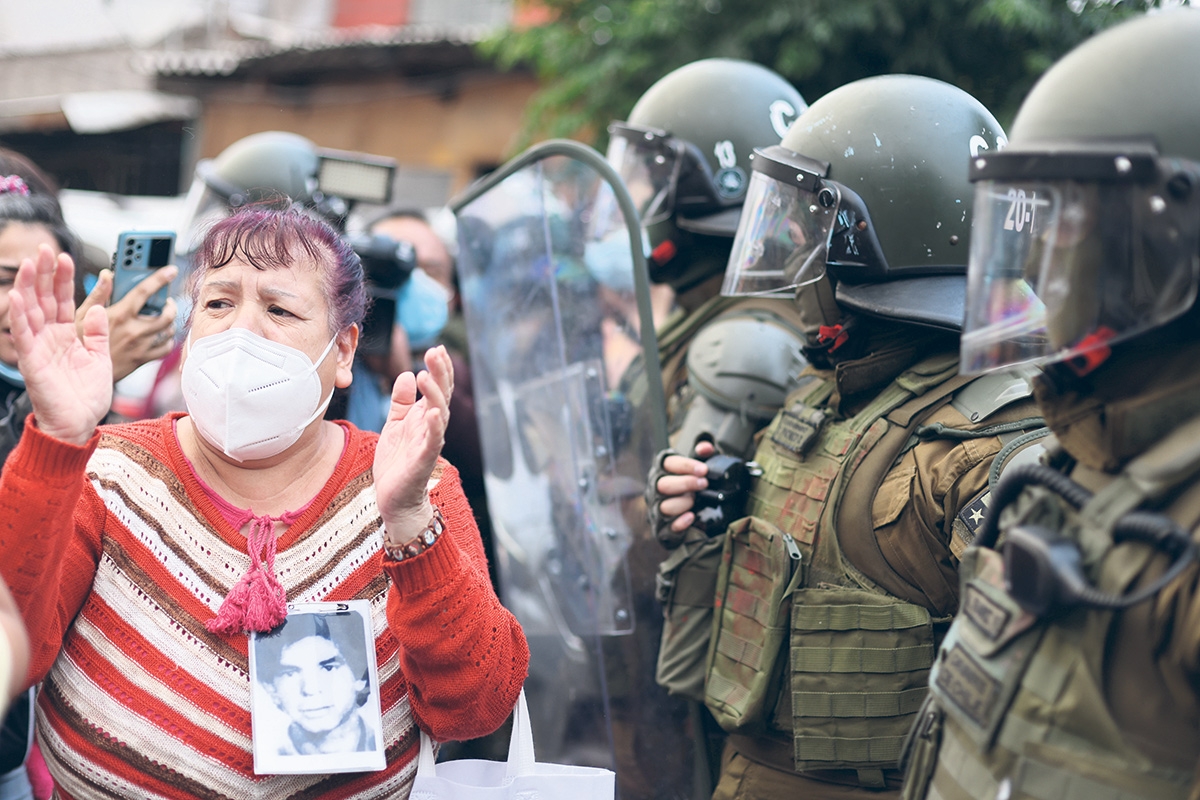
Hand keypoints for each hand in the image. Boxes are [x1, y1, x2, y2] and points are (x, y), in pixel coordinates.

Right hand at [11, 245, 111, 444]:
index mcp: (67, 335)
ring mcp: (39, 347)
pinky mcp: (31, 361)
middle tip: (44, 248)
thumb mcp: (100, 358)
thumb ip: (99, 333)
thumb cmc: (87, 396)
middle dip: (45, 273)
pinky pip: (24, 334)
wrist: (78, 423)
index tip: (65, 257)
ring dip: (30, 286)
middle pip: (46, 299)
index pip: (64, 300)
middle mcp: (51, 337)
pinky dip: (20, 315)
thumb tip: (102, 309)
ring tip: (31, 263)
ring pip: (31, 310)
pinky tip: (17, 296)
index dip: (64, 279)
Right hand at [76, 267, 178, 381]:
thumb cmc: (79, 343)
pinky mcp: (143, 359)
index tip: (171, 270)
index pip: (144, 291)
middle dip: (170, 303)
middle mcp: (134, 330)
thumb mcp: (80, 315)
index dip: (160, 278)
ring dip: (169, 321)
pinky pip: (166, 348)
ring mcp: (141, 346)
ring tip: (163, 316)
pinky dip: (167, 339)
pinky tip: (161, 335)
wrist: (81, 377)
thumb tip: (107, 274)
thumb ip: (98, 294)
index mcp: (119, 315)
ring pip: (168, 329)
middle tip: (166, 300)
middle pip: (165, 313)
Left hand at [373, 345, 454, 543]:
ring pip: (439, 414)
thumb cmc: (397, 463)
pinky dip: (435, 426)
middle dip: (440, 373)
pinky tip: (432, 411)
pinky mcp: (423, 460)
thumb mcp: (394, 425)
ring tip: (426, 374)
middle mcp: (431, 427)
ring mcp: (429, 443)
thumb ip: (400, 401)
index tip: (435, 347)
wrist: (395, 499)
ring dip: (435, 394)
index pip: (437, 388)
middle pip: (441, 395)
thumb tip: (406, 374)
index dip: (438, 368)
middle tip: (434, 351)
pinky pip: (433, 441)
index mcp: (424, 418)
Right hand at [655, 440, 714, 533]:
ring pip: (664, 506)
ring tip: (695, 500)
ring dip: (683, 503)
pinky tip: (691, 517)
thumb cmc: (692, 483)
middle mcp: (655, 488)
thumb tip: (706, 448)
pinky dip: (679, 523)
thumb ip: (703, 454)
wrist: (693, 511)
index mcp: (662, 469)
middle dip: (685, 484)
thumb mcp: (699, 466)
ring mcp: (656, 509)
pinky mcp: (662, 529)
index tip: (703, 469)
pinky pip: (667, 529)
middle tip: (703, 484)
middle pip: (663, 485)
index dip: (686, 465)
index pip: (668, 463)